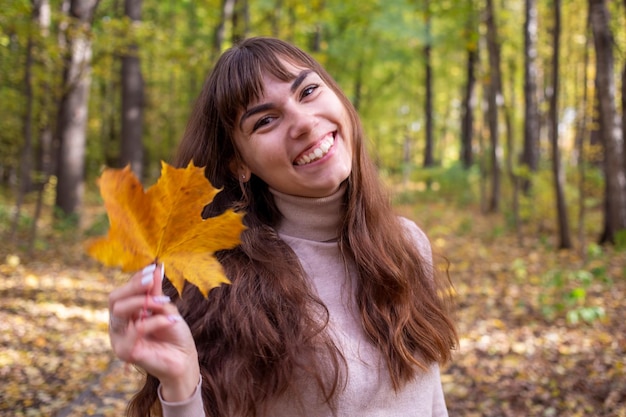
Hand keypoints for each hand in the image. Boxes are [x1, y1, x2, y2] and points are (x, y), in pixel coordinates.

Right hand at [108, 264, 199, 400]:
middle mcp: (118, 326)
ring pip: (120, 311)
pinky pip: (137, 329)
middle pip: (114, 299)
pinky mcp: (126, 352)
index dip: (135, 279)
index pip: (121, 292)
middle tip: (152, 281)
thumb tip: (155, 266)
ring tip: (165, 302)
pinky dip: (156, 321)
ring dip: (144, 301)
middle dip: (134, 287)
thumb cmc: (174, 334)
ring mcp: (119, 339)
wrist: (184, 360)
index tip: (152, 269)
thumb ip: (156, 291)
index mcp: (125, 314)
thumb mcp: (166, 308)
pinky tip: (172, 321)